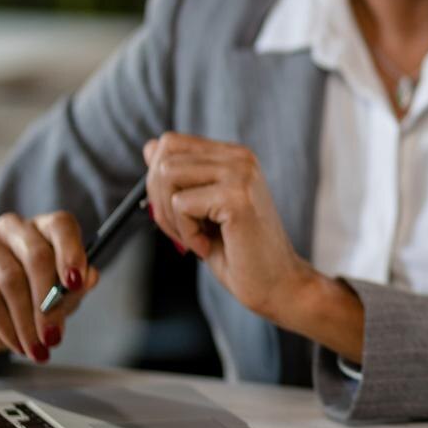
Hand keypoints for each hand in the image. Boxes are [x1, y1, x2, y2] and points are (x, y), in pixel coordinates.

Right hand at [0, 212, 97, 361]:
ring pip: (11, 280)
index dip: (71, 253)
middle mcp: (13, 227)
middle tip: (53, 336)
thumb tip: (90, 278)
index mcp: (44, 228)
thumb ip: (75, 288)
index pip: (61, 226)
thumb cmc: (30, 303)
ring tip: (36, 347)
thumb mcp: (60, 299)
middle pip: (36, 256)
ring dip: (26, 321)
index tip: (77, 283)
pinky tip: (16, 343)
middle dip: (48, 302)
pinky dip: (6, 325)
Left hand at [144, 133, 318, 320]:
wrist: (277, 284)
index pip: (171, 143)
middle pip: (164, 158)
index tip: (176, 212)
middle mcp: (240, 158)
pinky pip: (181, 204)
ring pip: (167, 176)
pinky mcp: (237, 197)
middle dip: (158, 199)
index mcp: (233, 156)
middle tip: (183, 230)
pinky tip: (209, 245)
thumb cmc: (239, 253)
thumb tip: (150, 147)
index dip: (156, 179)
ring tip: (196, 237)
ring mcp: (241, 174)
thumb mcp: (201, 209)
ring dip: (171, 217)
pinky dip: (186, 233)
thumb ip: (180, 177)